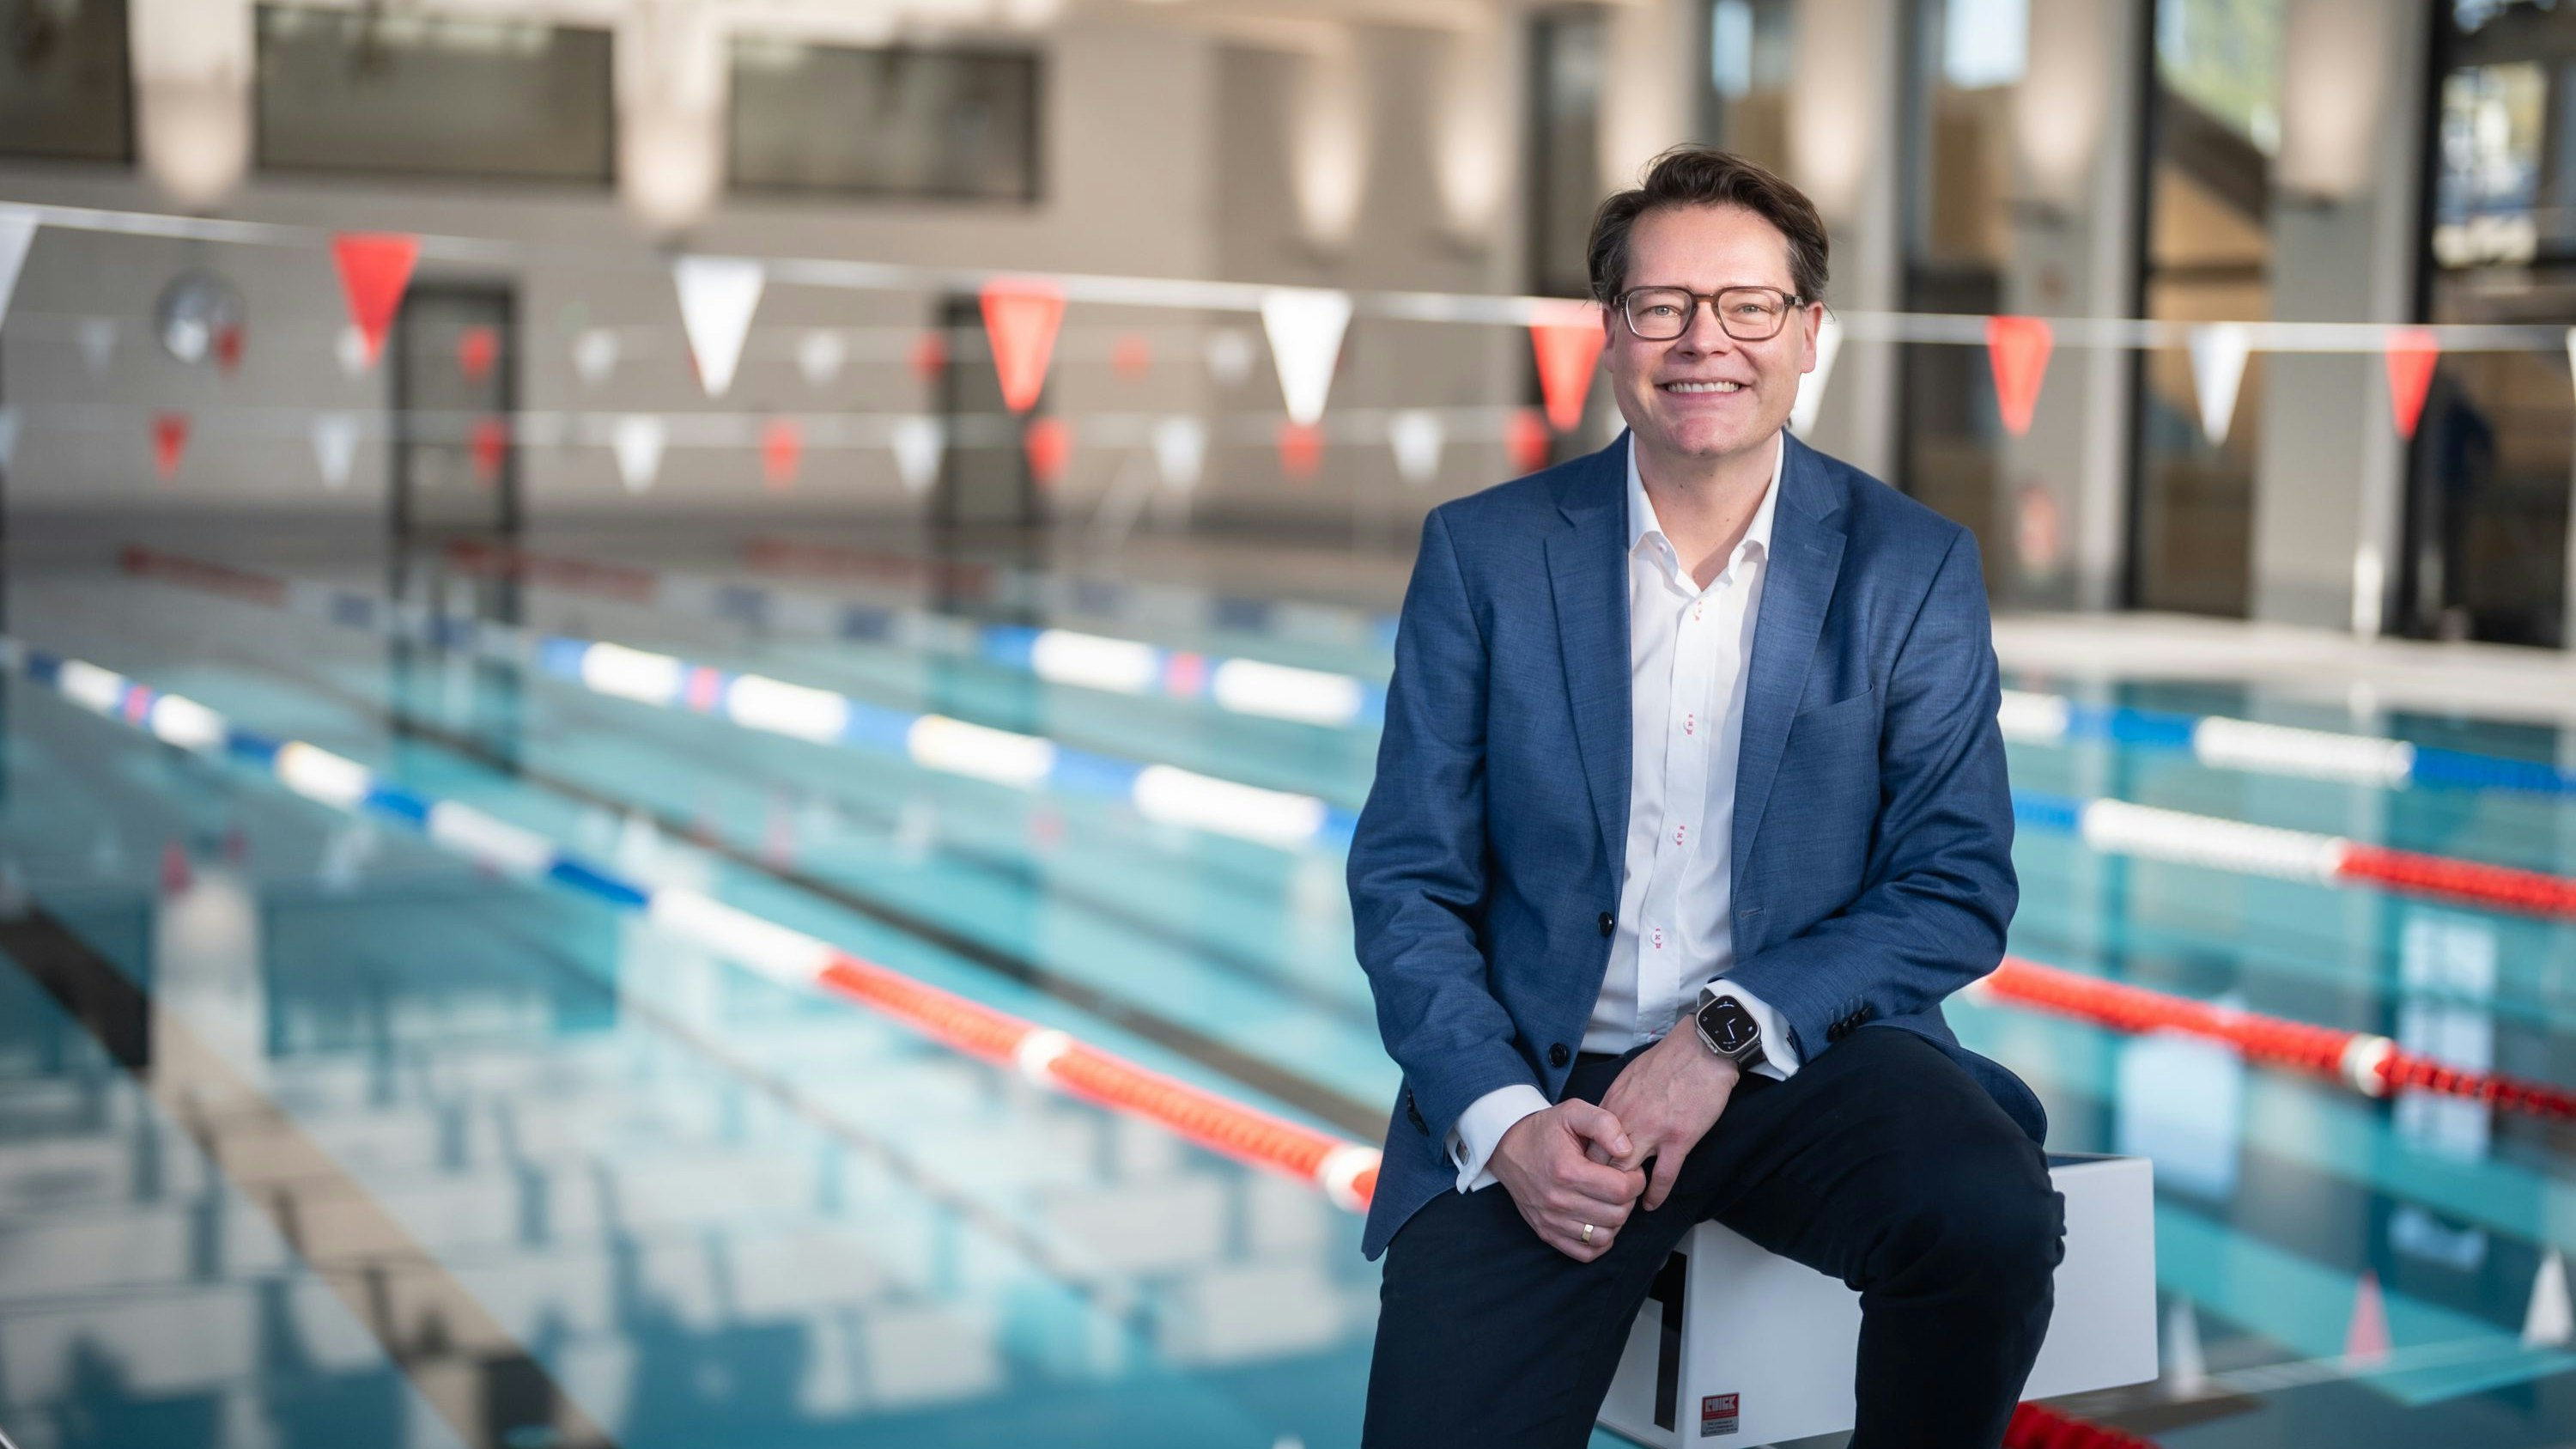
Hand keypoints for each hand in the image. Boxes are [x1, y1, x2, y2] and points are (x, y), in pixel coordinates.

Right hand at [1489, 1099, 1648, 1261]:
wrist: (1507, 1148)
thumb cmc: (1544, 1130)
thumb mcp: (1573, 1111)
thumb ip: (1604, 1123)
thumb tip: (1626, 1149)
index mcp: (1567, 1171)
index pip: (1620, 1190)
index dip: (1636, 1180)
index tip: (1631, 1170)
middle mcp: (1558, 1200)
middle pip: (1616, 1215)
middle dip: (1628, 1199)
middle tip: (1622, 1183)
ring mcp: (1551, 1220)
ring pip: (1604, 1237)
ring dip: (1616, 1220)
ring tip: (1610, 1201)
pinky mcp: (1546, 1232)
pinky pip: (1585, 1253)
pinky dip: (1599, 1242)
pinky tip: (1599, 1220)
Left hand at [1599, 1027, 1740, 1212]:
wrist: (1702, 1049)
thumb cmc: (1668, 1059)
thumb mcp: (1629, 1077)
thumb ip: (1617, 1104)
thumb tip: (1608, 1123)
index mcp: (1613, 1104)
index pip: (1588, 1142)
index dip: (1584, 1164)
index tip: (1585, 1177)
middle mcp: (1627, 1120)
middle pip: (1600, 1161)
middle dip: (1595, 1183)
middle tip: (1597, 1200)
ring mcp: (1652, 1131)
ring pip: (1626, 1172)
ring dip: (1622, 1193)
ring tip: (1621, 1207)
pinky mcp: (1679, 1139)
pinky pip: (1663, 1176)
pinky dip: (1655, 1194)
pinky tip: (1650, 1204)